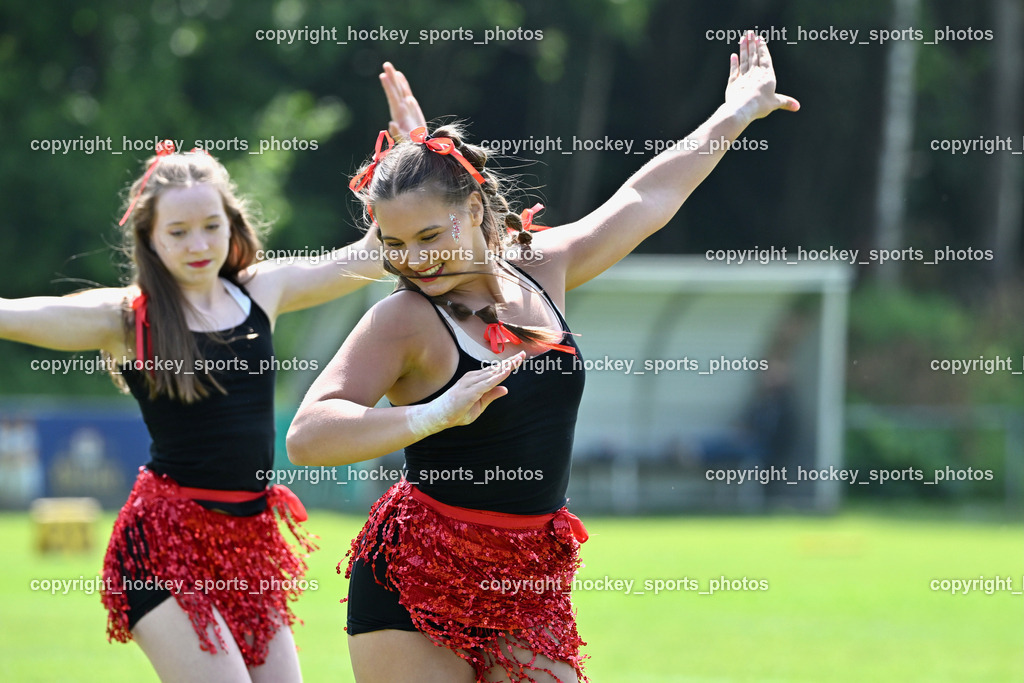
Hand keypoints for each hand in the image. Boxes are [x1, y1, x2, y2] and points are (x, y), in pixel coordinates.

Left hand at [379, 62, 426, 139]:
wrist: (420, 147)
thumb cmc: (412, 146)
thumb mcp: (405, 141)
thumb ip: (397, 133)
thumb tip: (391, 124)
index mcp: (398, 115)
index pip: (393, 98)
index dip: (389, 87)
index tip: (383, 76)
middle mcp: (401, 109)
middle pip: (395, 91)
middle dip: (391, 78)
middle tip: (386, 64)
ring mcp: (406, 107)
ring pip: (400, 90)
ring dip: (395, 79)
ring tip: (390, 67)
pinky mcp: (412, 107)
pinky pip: (406, 93)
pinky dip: (403, 84)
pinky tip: (400, 76)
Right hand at [406, 352, 524, 437]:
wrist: (439, 417)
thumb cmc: (457, 411)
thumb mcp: (479, 405)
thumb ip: (491, 396)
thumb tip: (506, 388)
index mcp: (476, 380)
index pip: (495, 371)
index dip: (508, 364)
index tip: (520, 357)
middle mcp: (473, 378)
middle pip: (495, 369)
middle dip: (510, 362)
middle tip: (523, 354)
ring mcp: (470, 383)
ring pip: (492, 374)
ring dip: (505, 367)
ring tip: (518, 360)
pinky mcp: (469, 391)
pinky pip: (486, 384)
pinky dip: (497, 378)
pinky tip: (506, 372)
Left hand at [725, 31, 799, 122]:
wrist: (742, 108)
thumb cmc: (760, 105)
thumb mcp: (775, 103)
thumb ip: (785, 102)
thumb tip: (797, 106)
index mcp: (767, 75)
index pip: (765, 58)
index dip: (762, 48)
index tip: (760, 38)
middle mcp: (755, 73)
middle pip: (753, 56)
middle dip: (752, 43)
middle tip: (750, 32)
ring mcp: (743, 77)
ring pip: (744, 60)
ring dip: (743, 49)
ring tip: (743, 38)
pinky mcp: (733, 83)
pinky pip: (734, 70)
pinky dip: (734, 63)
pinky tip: (733, 56)